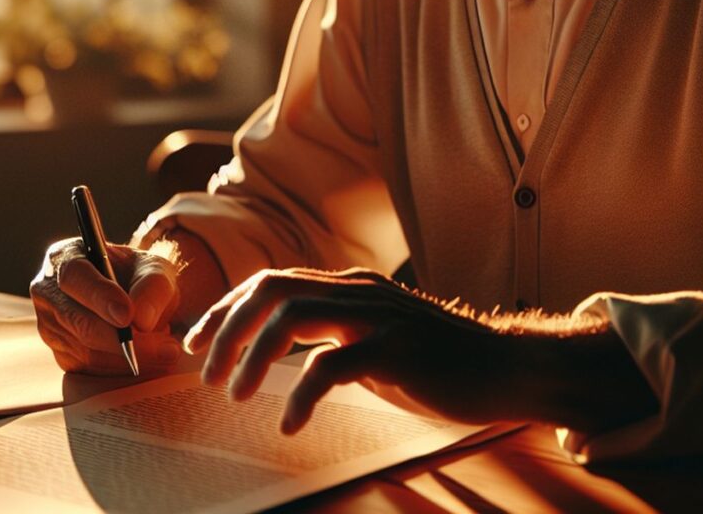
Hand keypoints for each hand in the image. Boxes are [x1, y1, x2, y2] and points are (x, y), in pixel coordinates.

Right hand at [31, 237, 182, 374]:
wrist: (135, 299)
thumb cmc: (139, 277)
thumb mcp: (154, 269)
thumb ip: (153, 286)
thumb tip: (142, 320)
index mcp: (66, 257)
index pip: (75, 275)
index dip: (99, 295)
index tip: (127, 315)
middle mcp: (49, 292)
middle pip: (76, 319)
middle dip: (119, 338)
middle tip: (163, 346)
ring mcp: (50, 327)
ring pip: (84, 350)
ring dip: (127, 356)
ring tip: (166, 351)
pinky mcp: (61, 355)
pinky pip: (88, 370)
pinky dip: (120, 369)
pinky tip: (148, 361)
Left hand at [184, 267, 508, 432]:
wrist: (503, 367)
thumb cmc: (437, 359)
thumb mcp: (375, 334)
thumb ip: (333, 330)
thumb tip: (279, 342)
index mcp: (348, 287)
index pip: (271, 281)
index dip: (228, 307)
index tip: (200, 341)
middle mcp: (356, 292)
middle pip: (270, 290)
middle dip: (228, 327)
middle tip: (206, 372)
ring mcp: (376, 316)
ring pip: (291, 317)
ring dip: (252, 355)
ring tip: (236, 393)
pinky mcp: (395, 349)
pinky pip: (331, 364)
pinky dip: (300, 394)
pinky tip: (290, 422)